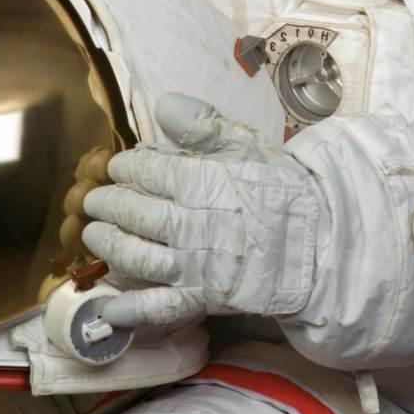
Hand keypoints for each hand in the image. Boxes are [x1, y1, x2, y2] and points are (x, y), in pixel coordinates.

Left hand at [82, 93, 321, 328]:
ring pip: (138, 257)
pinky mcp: (204, 298)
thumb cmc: (282, 191)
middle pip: (135, 214)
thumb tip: (163, 105)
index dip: (126, 168)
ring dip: (108, 245)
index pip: (148, 173)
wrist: (320, 243)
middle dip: (108, 204)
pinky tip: (107, 305)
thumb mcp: (248, 146)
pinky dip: (130, 309)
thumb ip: (204, 126)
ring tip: (92, 234)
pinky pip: (160, 307)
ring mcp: (197, 266)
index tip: (117, 167)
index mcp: (204, 184)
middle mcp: (194, 226)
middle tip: (94, 199)